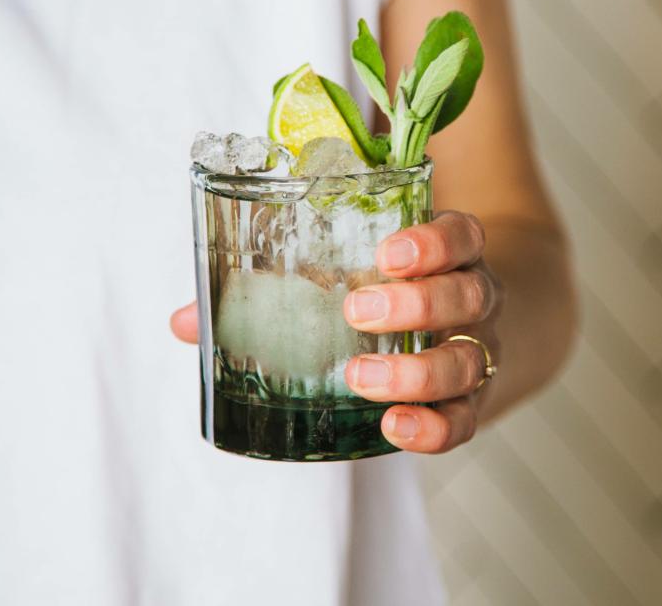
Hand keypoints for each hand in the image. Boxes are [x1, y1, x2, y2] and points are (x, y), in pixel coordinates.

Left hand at [170, 211, 501, 454]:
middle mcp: (472, 299)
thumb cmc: (386, 293)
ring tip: (358, 377)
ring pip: (468, 360)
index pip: (462, 235)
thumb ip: (276, 287)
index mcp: (447, 255)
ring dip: (416, 371)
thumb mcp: (344, 274)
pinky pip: (466, 420)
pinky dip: (433, 427)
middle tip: (355, 312)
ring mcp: (476, 352)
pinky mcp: (470, 403)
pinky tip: (392, 426)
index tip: (387, 254)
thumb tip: (184, 321)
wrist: (456, 331)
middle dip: (415, 304)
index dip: (434, 242)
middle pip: (467, 296)